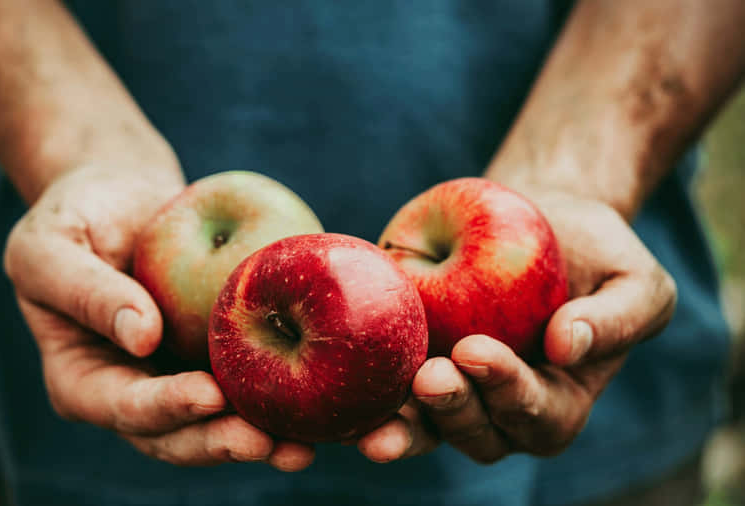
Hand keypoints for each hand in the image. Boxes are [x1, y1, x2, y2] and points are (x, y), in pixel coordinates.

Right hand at [3, 165, 314, 469]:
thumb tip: (142, 336)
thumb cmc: (73, 216)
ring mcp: (177, 379)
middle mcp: (133, 392)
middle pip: (176, 434)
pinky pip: (249, 383)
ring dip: (260, 439)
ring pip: (218, 424)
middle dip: (221, 442)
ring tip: (303, 447)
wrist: (121, 197)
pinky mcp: (216, 359)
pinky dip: (282, 399)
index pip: (123, 406)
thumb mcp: (50, 246)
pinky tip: (320, 403)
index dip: (165, 407)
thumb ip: (85, 291)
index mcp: (83, 381)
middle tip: (268, 443)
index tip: (208, 395)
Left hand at [356, 190, 676, 462]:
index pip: (537, 415)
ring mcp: (452, 391)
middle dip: (453, 411)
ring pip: (427, 429)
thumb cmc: (593, 252)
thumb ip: (618, 319)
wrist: (534, 215)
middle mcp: (500, 407)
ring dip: (404, 426)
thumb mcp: (633, 279)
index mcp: (558, 400)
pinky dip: (365, 400)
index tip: (478, 351)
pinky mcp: (409, 363)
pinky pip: (385, 394)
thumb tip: (567, 346)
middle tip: (430, 376)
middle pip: (478, 434)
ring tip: (380, 414)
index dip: (508, 391)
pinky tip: (345, 392)